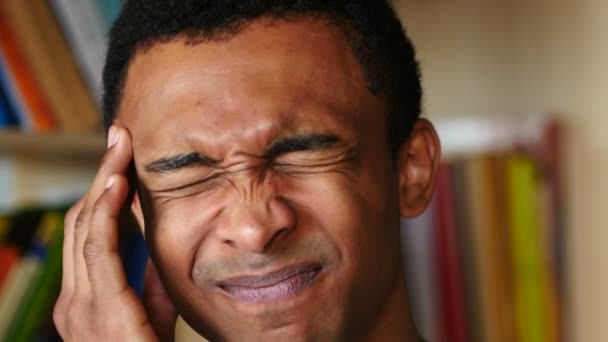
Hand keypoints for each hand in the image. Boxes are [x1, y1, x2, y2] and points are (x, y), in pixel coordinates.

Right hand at [53, 126, 175, 340]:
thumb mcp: (152, 317)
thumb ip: (149, 286)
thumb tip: (155, 253)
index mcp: (84, 299)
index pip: (89, 232)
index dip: (103, 192)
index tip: (121, 159)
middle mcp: (73, 299)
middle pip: (83, 221)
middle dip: (101, 175)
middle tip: (120, 138)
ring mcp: (80, 305)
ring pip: (86, 227)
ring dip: (103, 183)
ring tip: (119, 148)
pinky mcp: (98, 310)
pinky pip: (98, 250)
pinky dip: (105, 213)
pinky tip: (116, 184)